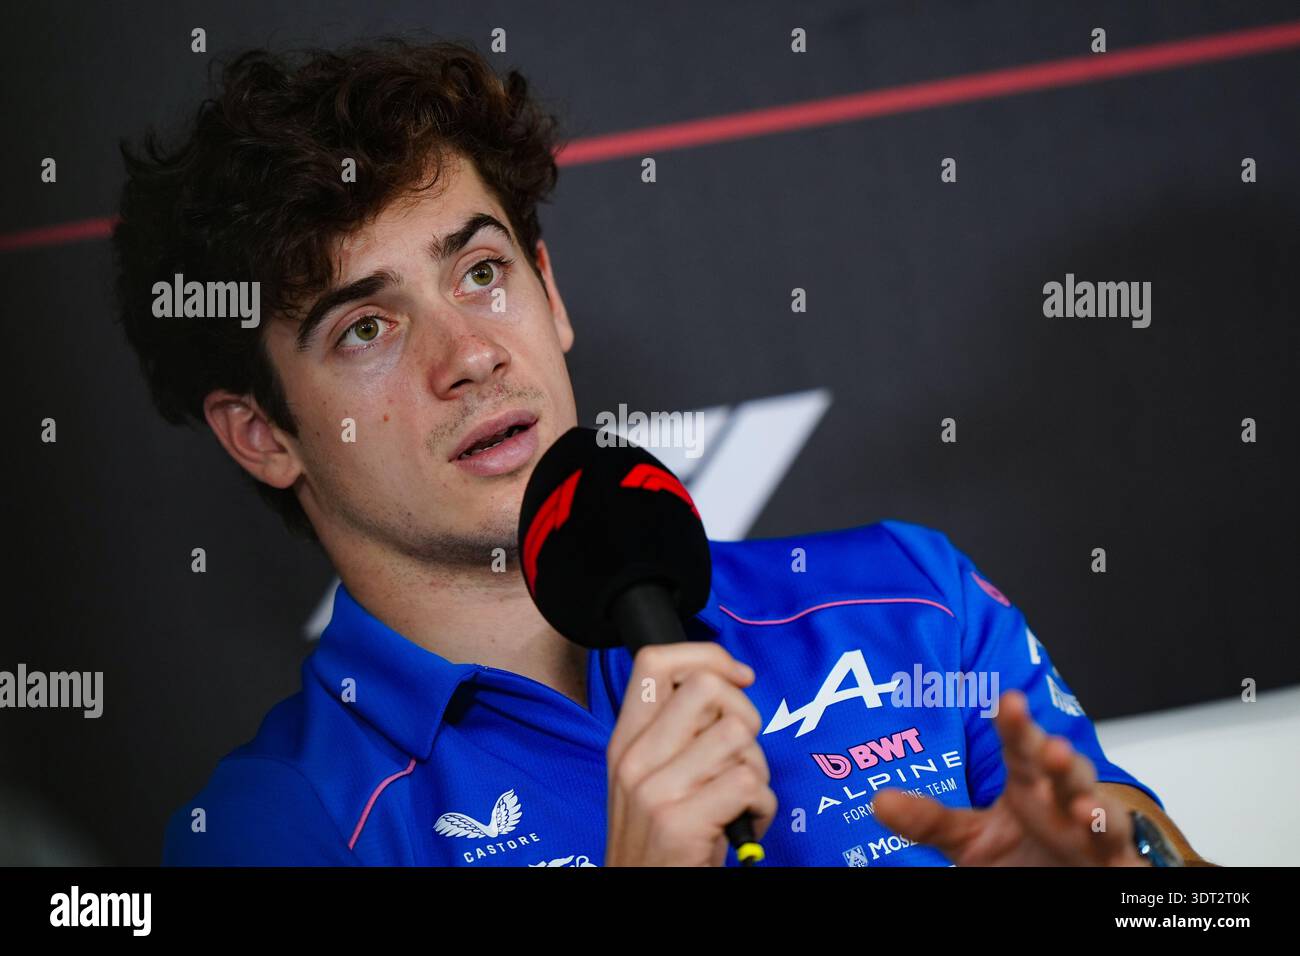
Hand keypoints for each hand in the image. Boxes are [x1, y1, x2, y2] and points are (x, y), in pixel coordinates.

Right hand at [604, 643, 777, 865]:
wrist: (640, 893)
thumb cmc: (659, 841)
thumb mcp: (649, 779)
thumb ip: (675, 732)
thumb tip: (728, 683)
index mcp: (625, 741)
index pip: (654, 662)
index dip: (707, 656)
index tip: (737, 678)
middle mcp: (634, 759)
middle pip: (707, 687)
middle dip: (744, 713)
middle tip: (740, 751)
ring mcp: (655, 790)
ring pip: (737, 734)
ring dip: (756, 766)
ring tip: (741, 794)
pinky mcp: (680, 823)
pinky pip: (749, 782)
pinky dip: (763, 805)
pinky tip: (745, 821)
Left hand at [872, 690, 1146, 865]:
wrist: (1069, 882)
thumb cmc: (1025, 852)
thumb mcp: (970, 839)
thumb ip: (930, 820)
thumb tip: (879, 802)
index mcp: (1029, 786)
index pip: (1022, 749)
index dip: (1016, 725)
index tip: (1008, 701)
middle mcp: (1065, 802)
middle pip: (1065, 773)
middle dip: (1059, 759)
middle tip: (1047, 748)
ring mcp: (1095, 835)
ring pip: (1102, 813)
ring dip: (1093, 804)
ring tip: (1079, 804)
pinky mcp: (1116, 866)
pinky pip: (1123, 856)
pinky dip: (1119, 848)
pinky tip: (1108, 841)